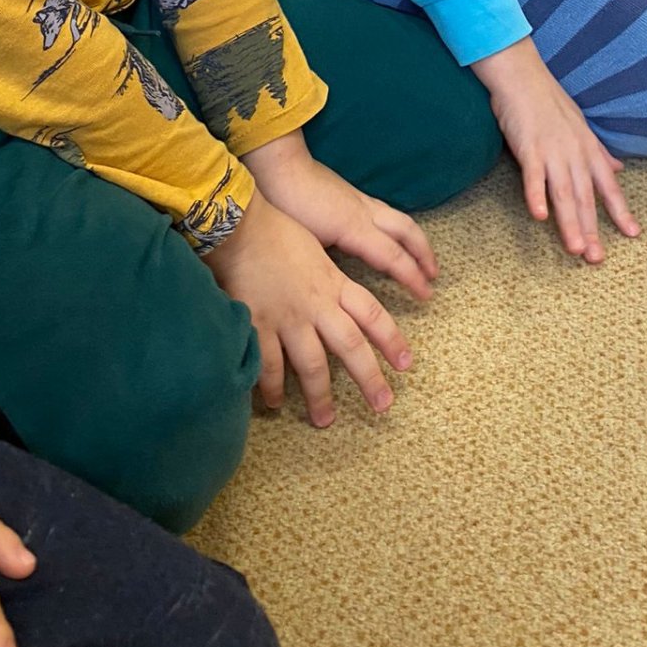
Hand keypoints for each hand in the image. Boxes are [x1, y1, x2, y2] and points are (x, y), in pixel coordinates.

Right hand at [209, 193, 412, 426]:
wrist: (241, 227)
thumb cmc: (278, 231)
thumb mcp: (316, 251)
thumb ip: (329, 278)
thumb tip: (338, 296)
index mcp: (333, 283)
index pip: (372, 315)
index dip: (391, 340)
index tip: (405, 364)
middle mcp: (317, 304)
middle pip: (351, 347)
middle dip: (369, 379)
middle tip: (383, 405)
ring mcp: (288, 318)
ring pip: (312, 365)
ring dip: (319, 395)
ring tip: (325, 419)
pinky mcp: (259, 326)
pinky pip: (269, 365)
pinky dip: (272, 387)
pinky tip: (274, 403)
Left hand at [242, 133, 437, 301]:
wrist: (280, 166)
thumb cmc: (287, 206)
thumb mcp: (305, 244)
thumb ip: (326, 266)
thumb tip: (336, 289)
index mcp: (354, 229)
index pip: (392, 257)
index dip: (412, 277)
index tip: (426, 294)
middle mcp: (365, 213)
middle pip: (407, 233)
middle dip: (424, 255)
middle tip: (434, 277)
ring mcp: (361, 200)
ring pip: (400, 219)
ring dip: (416, 240)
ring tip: (424, 257)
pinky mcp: (354, 193)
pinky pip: (388, 211)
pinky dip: (400, 226)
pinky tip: (396, 235)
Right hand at [473, 37, 637, 263]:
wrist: (521, 75)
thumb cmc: (549, 100)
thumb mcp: (580, 125)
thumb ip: (598, 151)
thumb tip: (618, 168)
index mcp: (587, 148)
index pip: (608, 186)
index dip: (620, 210)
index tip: (633, 234)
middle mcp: (574, 153)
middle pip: (586, 197)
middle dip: (592, 229)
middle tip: (597, 259)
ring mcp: (552, 150)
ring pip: (564, 193)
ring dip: (570, 223)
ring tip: (577, 250)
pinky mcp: (528, 147)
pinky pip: (533, 176)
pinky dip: (536, 195)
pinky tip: (539, 216)